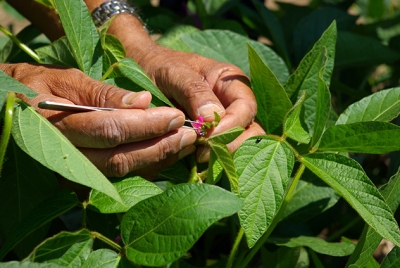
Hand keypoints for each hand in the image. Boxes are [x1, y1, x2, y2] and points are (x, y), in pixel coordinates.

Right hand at [2, 63, 196, 177]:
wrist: (12, 111)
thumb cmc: (38, 88)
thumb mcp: (65, 79)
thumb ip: (102, 94)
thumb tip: (142, 102)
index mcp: (55, 126)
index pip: (109, 130)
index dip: (146, 125)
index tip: (176, 116)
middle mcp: (63, 157)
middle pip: (119, 159)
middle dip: (159, 146)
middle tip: (190, 134)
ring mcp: (70, 174)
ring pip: (122, 173)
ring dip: (158, 160)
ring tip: (186, 144)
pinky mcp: (80, 181)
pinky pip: (119, 178)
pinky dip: (146, 167)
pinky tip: (167, 154)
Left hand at [136, 47, 265, 161]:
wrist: (142, 72)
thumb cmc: (159, 66)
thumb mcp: (174, 73)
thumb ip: (193, 91)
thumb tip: (212, 119)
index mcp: (231, 84)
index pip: (245, 108)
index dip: (232, 125)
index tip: (206, 136)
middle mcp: (233, 105)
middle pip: (249, 131)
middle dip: (229, 144)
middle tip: (201, 153)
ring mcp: (223, 123)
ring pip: (238, 146)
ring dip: (221, 155)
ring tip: (196, 158)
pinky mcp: (209, 139)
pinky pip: (219, 154)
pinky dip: (210, 161)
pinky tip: (193, 162)